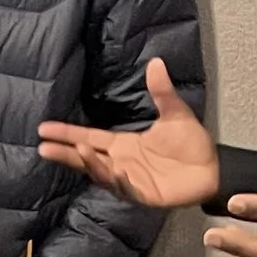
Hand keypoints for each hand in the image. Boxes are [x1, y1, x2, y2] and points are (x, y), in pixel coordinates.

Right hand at [38, 57, 216, 207]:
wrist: (213, 168)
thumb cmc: (192, 143)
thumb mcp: (175, 113)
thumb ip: (162, 91)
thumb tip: (156, 62)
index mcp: (123, 145)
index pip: (89, 137)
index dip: (67, 134)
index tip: (44, 129)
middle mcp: (121, 163)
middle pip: (86, 158)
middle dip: (65, 153)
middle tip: (43, 148)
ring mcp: (130, 180)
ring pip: (102, 174)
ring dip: (90, 164)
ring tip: (80, 151)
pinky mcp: (144, 195)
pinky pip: (127, 188)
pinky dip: (119, 181)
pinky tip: (115, 171)